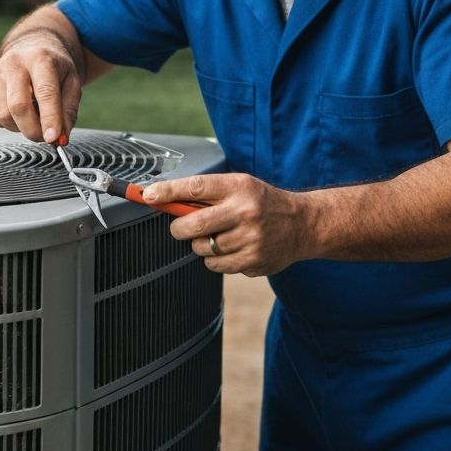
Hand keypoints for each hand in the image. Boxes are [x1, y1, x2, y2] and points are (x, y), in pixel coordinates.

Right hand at [0, 30, 82, 143]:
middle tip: (44, 137)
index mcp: (41, 59)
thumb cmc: (54, 69)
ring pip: (3, 115)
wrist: (32, 48)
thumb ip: (68, 112)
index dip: (49, 118)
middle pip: (18, 106)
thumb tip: (58, 138)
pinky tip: (17, 112)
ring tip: (31, 118)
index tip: (52, 138)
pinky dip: (7, 123)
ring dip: (19, 128)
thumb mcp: (72, 84)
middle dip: (32, 130)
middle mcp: (15, 62)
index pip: (45, 92)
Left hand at [142, 173, 313, 275]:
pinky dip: (215, 259)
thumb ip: (207, 194)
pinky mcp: (252, 261)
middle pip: (192, 225)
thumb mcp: (240, 186)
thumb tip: (166, 201)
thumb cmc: (263, 202)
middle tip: (182, 227)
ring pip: (202, 248)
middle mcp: (244, 212)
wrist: (303, 224)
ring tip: (219, 236)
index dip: (167, 192)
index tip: (147, 195)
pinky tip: (230, 249)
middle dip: (179, 228)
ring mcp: (250, 239)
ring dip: (202, 245)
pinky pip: (215, 265)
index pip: (195, 187)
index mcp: (239, 187)